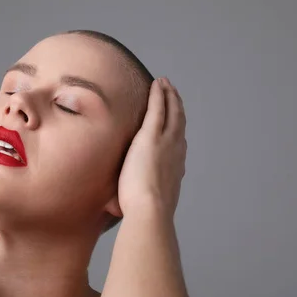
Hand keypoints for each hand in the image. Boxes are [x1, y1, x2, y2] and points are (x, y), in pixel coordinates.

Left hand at [117, 77, 186, 219]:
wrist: (150, 210)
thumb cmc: (144, 213)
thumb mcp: (146, 202)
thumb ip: (137, 197)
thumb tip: (117, 208)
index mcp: (175, 168)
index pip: (178, 144)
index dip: (176, 131)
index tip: (174, 123)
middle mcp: (176, 152)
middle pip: (179, 123)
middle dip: (177, 107)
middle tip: (174, 94)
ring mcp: (166, 142)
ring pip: (172, 112)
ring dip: (169, 97)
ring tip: (165, 85)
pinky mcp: (151, 136)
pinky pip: (158, 108)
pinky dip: (159, 95)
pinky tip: (157, 84)